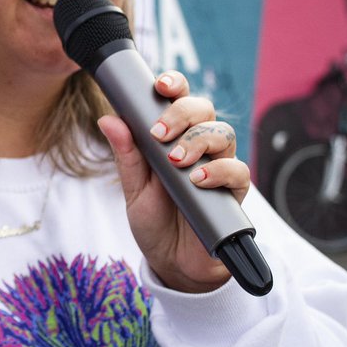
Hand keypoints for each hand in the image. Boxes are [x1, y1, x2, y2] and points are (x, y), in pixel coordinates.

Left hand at [97, 71, 251, 293]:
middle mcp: (200, 145)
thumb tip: (108, 118)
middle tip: (159, 134)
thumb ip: (126, 154)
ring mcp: (219, 166)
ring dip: (198, 141)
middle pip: (204, 109)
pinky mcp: (234, 192)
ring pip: (223, 133)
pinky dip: (219, 171)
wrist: (172, 261)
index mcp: (174, 136)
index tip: (160, 85)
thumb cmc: (154, 219)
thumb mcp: (133, 188)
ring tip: (176, 161)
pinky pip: (238, 170)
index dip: (174, 84)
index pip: (180, 98)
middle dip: (182, 113)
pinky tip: (198, 180)